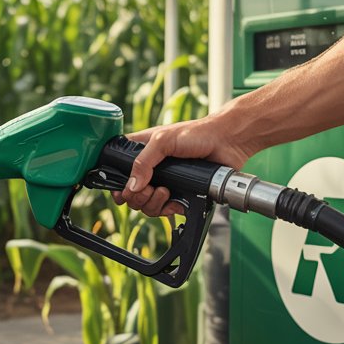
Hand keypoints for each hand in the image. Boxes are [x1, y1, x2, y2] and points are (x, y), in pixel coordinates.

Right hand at [114, 113, 251, 216]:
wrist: (227, 143)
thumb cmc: (197, 133)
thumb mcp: (163, 141)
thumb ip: (143, 162)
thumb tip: (131, 187)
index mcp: (142, 151)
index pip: (118, 169)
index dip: (117, 183)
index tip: (122, 190)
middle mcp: (151, 168)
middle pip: (131, 194)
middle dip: (138, 197)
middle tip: (151, 189)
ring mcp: (165, 182)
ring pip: (146, 205)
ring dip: (153, 204)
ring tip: (166, 192)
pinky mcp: (180, 193)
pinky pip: (165, 210)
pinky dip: (168, 209)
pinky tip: (176, 201)